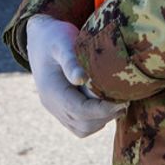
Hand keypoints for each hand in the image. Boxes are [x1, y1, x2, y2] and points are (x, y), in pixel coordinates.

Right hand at [25, 15, 123, 137]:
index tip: (122, 101)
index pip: (79, 111)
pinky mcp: (63, 108)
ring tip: (119, 102)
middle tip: (125, 101)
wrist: (40, 38)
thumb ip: (71, 61)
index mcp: (51, 91)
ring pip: (82, 128)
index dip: (102, 110)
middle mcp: (52, 105)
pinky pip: (81, 124)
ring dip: (102, 120)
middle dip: (105, 116)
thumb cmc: (54, 36)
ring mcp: (56, 109)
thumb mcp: (62, 42)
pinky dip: (97, 119)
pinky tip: (108, 102)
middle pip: (82, 125)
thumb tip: (81, 79)